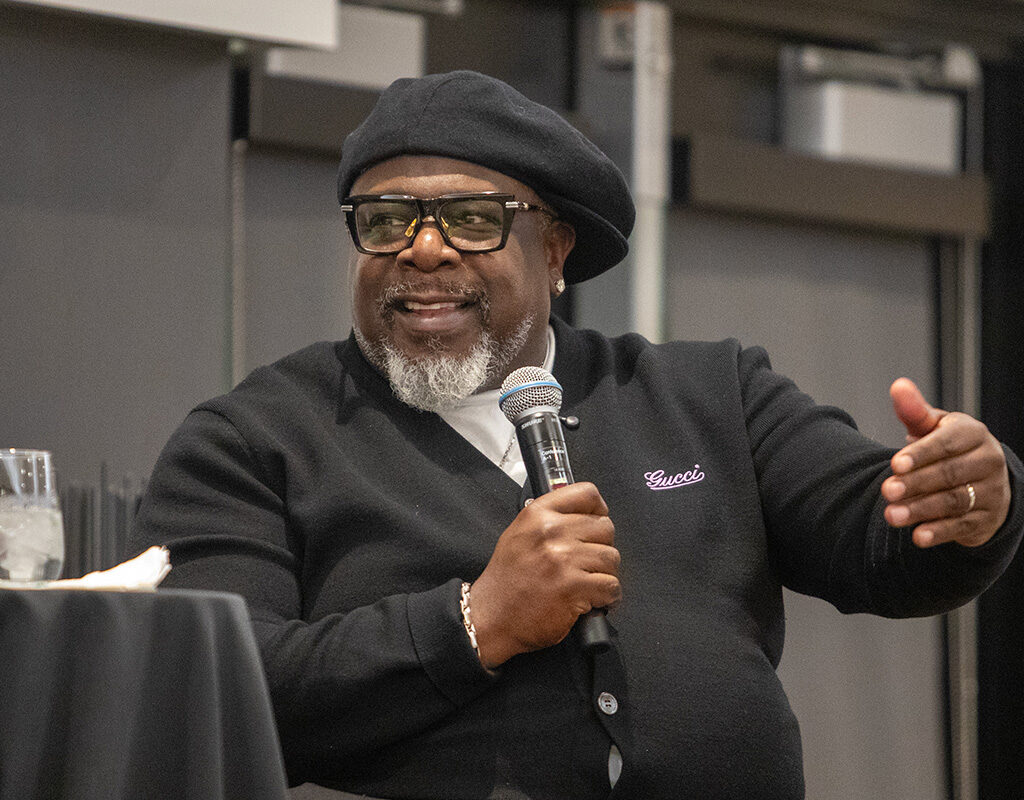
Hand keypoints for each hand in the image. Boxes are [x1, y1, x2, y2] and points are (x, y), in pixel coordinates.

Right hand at [468, 482, 619, 667]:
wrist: (492, 616)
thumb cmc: (506, 581)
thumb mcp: (519, 534)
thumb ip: (549, 519)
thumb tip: (583, 514)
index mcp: (538, 514)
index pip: (586, 494)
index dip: (599, 509)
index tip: (598, 522)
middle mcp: (550, 531)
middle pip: (605, 527)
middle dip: (602, 547)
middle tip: (591, 563)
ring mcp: (562, 558)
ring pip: (611, 558)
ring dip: (606, 574)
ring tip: (590, 584)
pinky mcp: (573, 586)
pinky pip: (611, 586)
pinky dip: (609, 597)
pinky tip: (595, 600)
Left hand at [881, 377, 1009, 547]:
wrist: (982, 479)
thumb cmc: (948, 447)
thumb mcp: (933, 427)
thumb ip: (914, 411)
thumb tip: (898, 386)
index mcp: (974, 434)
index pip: (947, 443)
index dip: (921, 454)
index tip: (895, 464)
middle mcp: (988, 461)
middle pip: (950, 474)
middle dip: (916, 483)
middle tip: (886, 491)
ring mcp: (992, 491)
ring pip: (955, 501)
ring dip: (921, 510)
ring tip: (891, 515)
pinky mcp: (987, 518)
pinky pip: (962, 526)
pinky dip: (939, 532)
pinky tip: (916, 537)